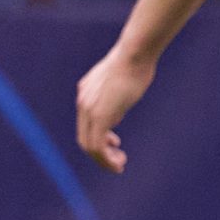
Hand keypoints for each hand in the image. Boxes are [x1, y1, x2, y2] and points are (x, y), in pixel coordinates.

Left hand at [75, 46, 155, 172]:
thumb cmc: (136, 64)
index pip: (87, 123)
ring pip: (89, 145)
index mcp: (86, 93)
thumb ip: (115, 101)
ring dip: (103, 160)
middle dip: (100, 154)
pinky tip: (118, 162)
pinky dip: (105, 158)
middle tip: (118, 161)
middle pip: (84, 137)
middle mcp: (83, 102)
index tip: (116, 143)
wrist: (134, 54)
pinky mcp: (99, 115)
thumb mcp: (122, 84)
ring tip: (119, 165)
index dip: (100, 137)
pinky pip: (97, 145)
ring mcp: (89, 109)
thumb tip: (115, 118)